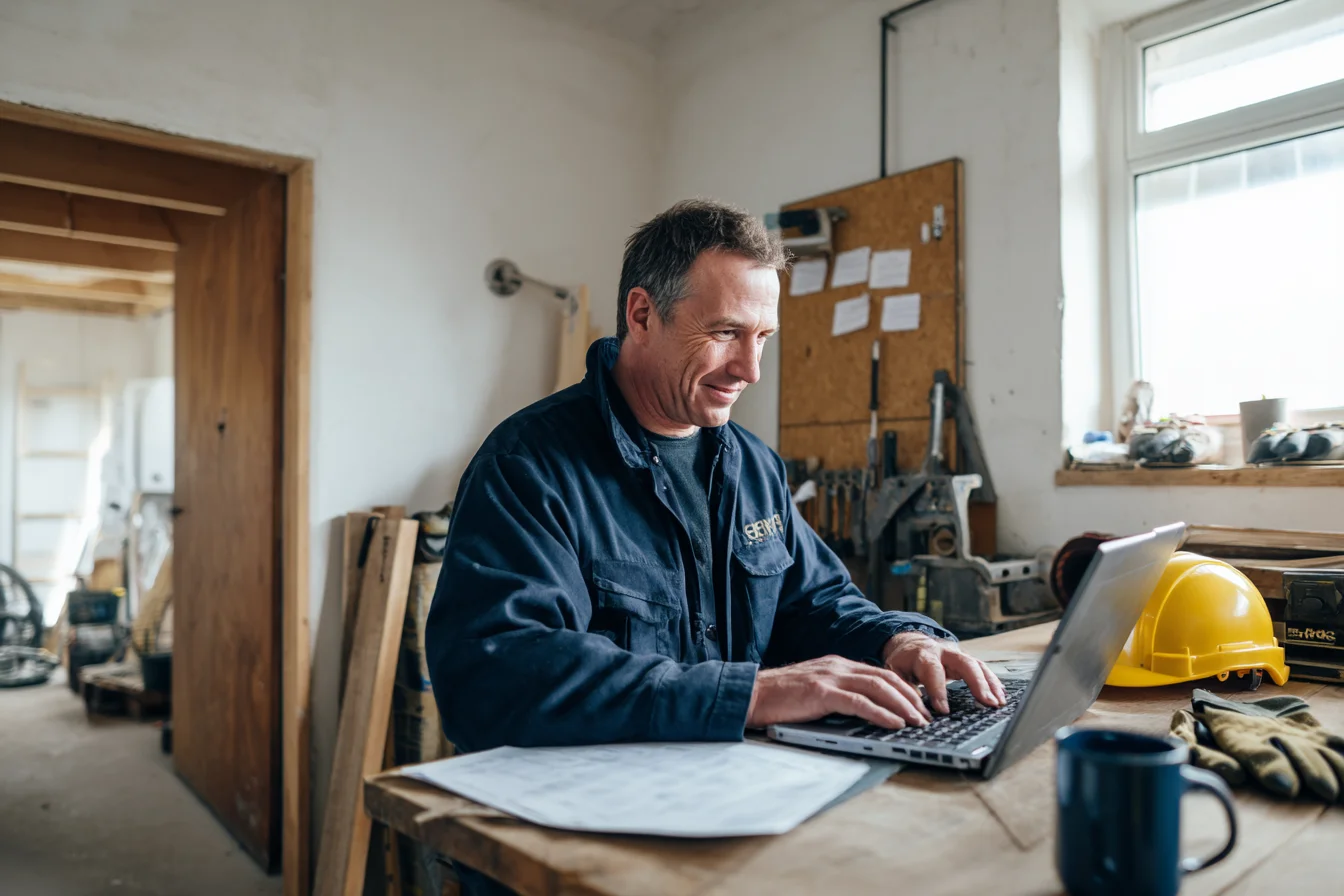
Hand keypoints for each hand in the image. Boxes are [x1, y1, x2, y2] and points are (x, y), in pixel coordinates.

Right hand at [745, 655, 933, 729]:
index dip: (902, 689)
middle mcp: (836, 666)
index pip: (878, 673)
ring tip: (917, 722)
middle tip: (926, 717)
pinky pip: (859, 702)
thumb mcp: (813, 691)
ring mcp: (829, 677)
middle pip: (885, 678)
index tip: (918, 706)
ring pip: (878, 687)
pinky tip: (894, 724)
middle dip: (910, 698)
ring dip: (902, 706)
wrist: (751, 694)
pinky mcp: (821, 692)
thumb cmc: (779, 699)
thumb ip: (836, 694)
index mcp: (836, 665)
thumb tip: (863, 712)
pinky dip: (881, 713)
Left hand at [881, 631, 1006, 713]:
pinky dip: (993, 682)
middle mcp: (944, 652)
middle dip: (977, 683)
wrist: (911, 643)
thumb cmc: (903, 661)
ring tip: (998, 703)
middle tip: (987, 703)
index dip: (938, 690)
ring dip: (990, 684)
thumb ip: (902, 686)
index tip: (943, 710)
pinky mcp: (966, 660)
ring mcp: (958, 655)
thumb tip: (913, 706)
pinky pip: (983, 669)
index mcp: (923, 654)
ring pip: (978, 666)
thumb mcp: (894, 671)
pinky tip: (1000, 696)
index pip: (933, 671)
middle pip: (965, 663)